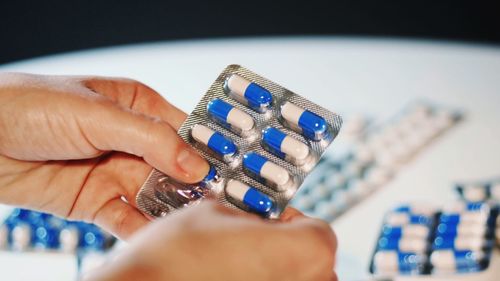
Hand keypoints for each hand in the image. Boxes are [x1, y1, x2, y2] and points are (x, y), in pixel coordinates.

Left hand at [0, 72, 208, 238]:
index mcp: (137, 108)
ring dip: (171, 210)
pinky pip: (126, 219)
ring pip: (154, 196)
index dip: (207, 151)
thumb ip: (150, 138)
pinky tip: (155, 236)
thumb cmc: (31, 106)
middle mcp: (131, 142)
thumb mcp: (98, 114)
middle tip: (218, 205)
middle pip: (175, 168)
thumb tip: (195, 164)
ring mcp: (115, 172)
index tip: (232, 171)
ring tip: (191, 223)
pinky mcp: (96, 201)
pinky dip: (140, 229)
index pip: (184, 131)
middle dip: (194, 186)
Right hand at [85, 201, 337, 280]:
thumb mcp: (213, 211)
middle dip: (281, 247)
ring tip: (235, 263)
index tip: (268, 220)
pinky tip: (228, 278)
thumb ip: (242, 211)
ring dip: (270, 269)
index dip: (290, 221)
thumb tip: (244, 215)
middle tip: (249, 239)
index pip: (317, 229)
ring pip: (291, 280)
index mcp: (309, 251)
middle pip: (308, 260)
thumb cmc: (176, 260)